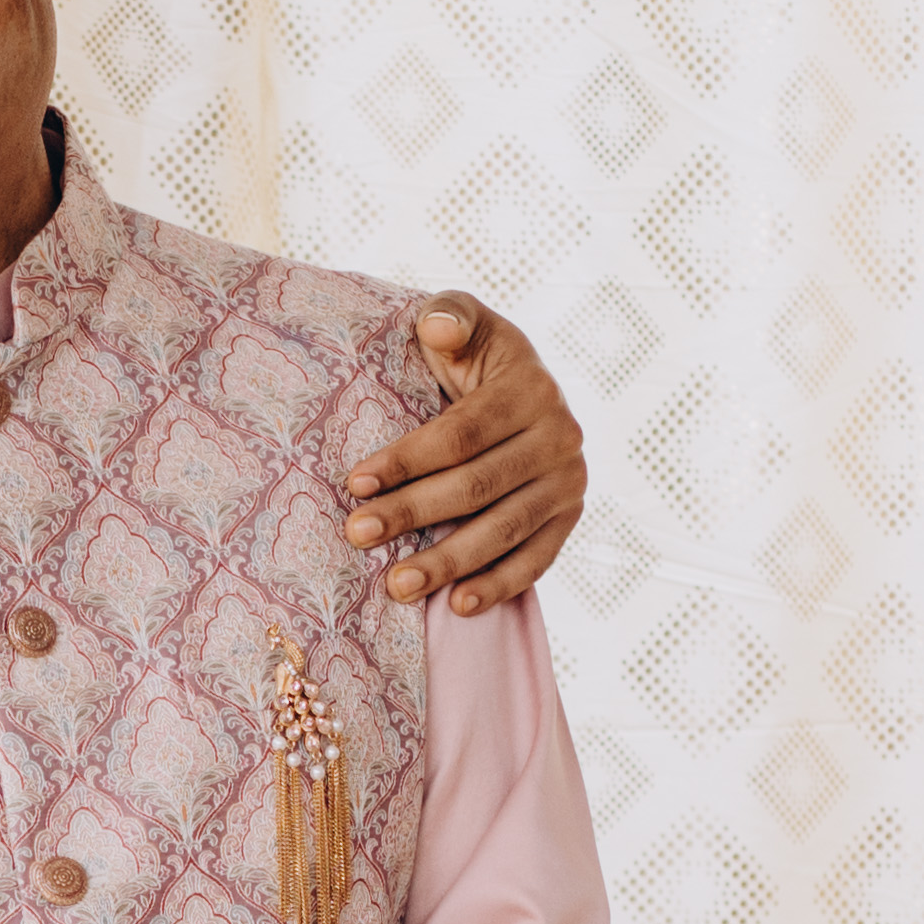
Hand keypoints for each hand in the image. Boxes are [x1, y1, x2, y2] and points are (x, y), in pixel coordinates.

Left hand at [346, 298, 584, 613]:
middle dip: (413, 513)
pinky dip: (498, 586)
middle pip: (477, 485)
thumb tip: (436, 327)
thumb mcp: (463, 322)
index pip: (462, 433)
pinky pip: (535, 562)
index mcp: (531, 388)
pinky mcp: (568, 520)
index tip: (354, 481)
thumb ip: (450, 316)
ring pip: (503, 530)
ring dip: (448, 562)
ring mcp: (568, 483)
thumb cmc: (473, 358)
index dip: (407, 459)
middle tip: (357, 534)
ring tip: (396, 586)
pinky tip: (457, 607)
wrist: (519, 393)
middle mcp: (561, 436)